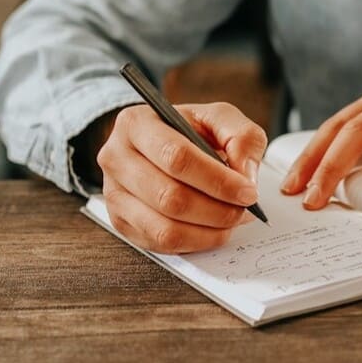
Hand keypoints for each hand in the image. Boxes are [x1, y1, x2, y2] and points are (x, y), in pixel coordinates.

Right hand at [97, 102, 266, 252]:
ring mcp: (113, 194)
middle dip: (217, 210)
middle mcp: (116, 158)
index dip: (217, 180)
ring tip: (232, 219)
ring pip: (164, 227)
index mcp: (137, 123)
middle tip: (245, 210)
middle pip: (169, 197)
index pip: (177, 157)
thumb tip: (245, 177)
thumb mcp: (219, 118)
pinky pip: (161, 245)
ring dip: (209, 230)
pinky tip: (213, 228)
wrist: (161, 142)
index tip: (248, 192)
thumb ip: (241, 137)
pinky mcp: (120, 221)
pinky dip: (196, 242)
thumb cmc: (190, 129)